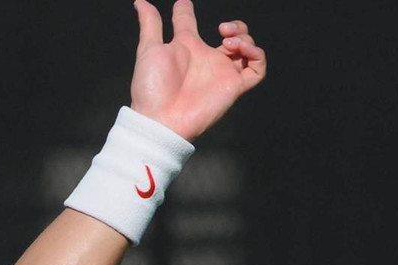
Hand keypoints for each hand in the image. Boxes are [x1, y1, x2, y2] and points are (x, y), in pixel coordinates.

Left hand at [130, 1, 266, 140]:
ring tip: (228, 41)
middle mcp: (205, 59)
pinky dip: (257, 55)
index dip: (186, 11)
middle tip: (223, 29)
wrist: (160, 119)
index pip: (188, 24)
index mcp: (185, 48)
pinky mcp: (234, 86)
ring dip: (245, 38)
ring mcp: (221, 72)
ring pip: (247, 50)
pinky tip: (242, 50)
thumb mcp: (149, 49)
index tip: (182, 3)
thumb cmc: (151, 87)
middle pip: (231, 36)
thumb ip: (150, 24)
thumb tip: (140, 2)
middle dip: (236, 26)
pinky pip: (257, 70)